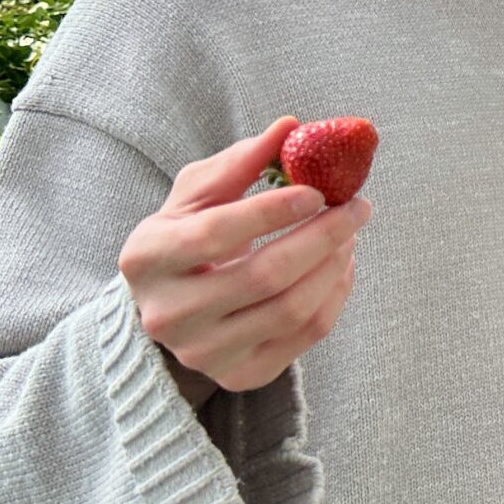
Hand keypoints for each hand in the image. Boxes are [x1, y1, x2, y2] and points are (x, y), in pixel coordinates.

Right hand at [121, 117, 369, 398]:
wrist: (171, 306)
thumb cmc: (187, 236)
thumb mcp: (197, 195)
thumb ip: (239, 162)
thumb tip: (290, 127)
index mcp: (146, 259)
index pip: (216, 232)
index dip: (271, 211)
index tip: (317, 190)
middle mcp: (168, 314)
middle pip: (263, 275)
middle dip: (322, 236)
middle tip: (357, 206)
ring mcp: (203, 353)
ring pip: (291, 309)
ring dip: (334, 265)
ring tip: (350, 233)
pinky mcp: (240, 376)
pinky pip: (306, 336)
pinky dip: (335, 295)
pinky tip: (342, 265)